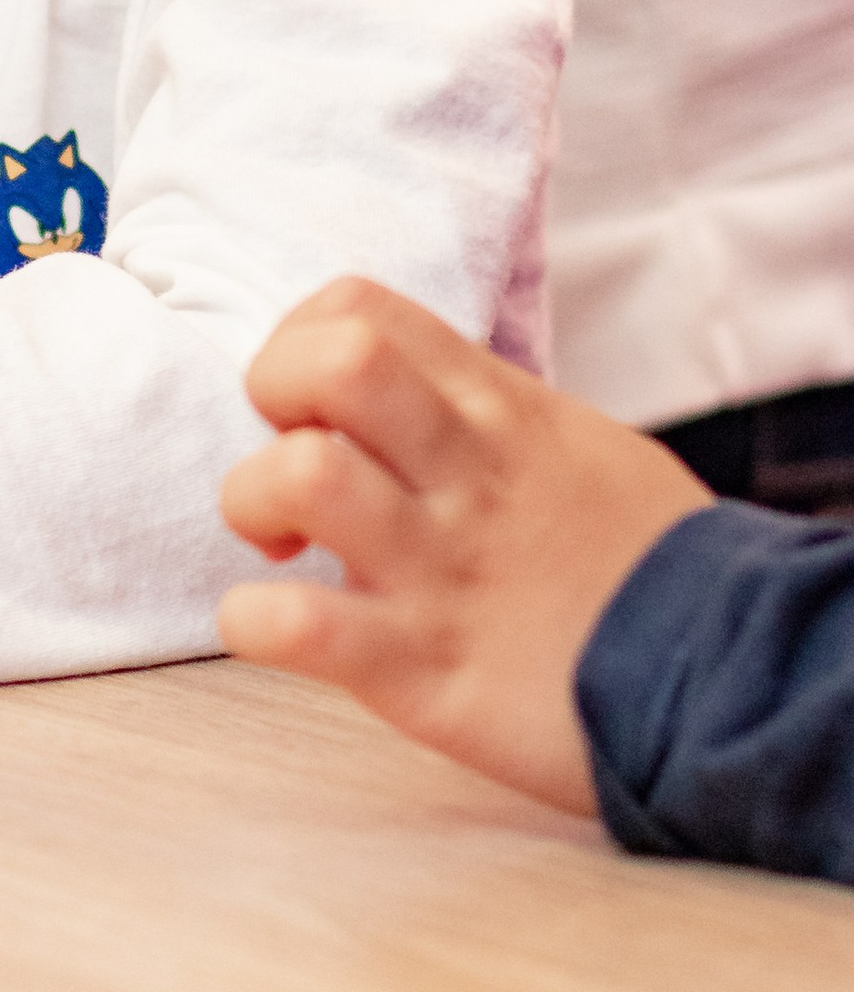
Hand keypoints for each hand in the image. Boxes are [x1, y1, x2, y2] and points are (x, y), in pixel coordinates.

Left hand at [216, 277, 707, 814]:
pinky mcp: (423, 671)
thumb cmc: (649, 570)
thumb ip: (495, 419)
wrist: (741, 685)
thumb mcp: (583, 452)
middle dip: (271, 394)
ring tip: (281, 547)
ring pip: (299, 475)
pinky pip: (297, 623)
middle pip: (332, 363)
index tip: (314, 405)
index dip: (302, 339)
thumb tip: (420, 400)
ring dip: (251, 503)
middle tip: (291, 458)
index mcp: (499, 410)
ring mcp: (439, 568)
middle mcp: (464, 473)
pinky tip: (273, 625)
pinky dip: (254, 618)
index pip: (359, 306)